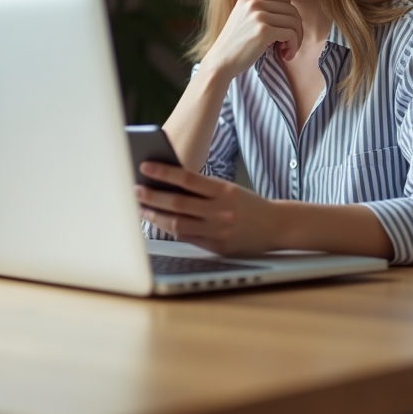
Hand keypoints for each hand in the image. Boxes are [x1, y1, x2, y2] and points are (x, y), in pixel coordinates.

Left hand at [137, 161, 280, 255]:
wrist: (276, 226)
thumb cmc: (247, 204)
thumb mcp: (229, 189)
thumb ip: (202, 189)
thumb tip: (168, 185)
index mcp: (224, 190)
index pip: (188, 178)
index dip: (164, 172)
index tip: (145, 166)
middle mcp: (220, 210)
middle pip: (178, 202)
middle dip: (152, 196)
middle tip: (135, 190)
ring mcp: (218, 230)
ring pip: (178, 223)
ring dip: (156, 216)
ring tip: (141, 208)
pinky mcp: (217, 246)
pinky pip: (187, 238)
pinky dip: (170, 230)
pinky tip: (159, 223)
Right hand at [202, 0, 302, 76]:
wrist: (220, 62)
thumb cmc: (236, 46)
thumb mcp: (246, 21)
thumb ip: (263, 12)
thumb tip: (294, 13)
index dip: (289, 16)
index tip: (284, 33)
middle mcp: (253, 3)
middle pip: (291, 9)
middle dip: (296, 28)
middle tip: (289, 44)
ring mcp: (258, 16)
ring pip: (294, 21)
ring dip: (296, 38)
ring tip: (287, 51)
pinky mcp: (263, 30)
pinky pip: (291, 33)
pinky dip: (293, 45)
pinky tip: (285, 55)